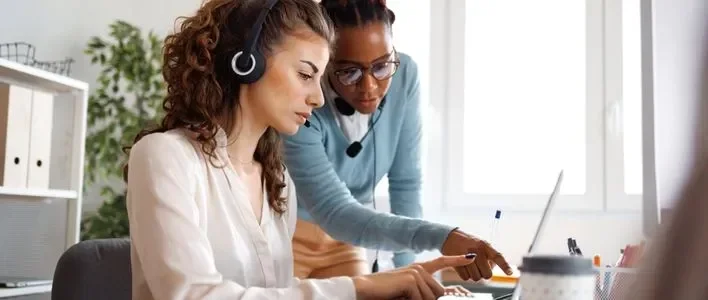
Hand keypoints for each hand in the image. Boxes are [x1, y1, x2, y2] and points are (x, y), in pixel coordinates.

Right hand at [353, 254, 475, 299]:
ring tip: (400, 296)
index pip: (440, 262)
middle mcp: (419, 268)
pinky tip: (398, 296)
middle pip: (438, 292)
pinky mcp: (412, 280)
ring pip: (431, 298)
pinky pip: (421, 299)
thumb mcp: (407, 292)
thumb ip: (422, 291)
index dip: (456, 260)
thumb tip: (439, 295)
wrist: (365, 289)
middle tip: (407, 296)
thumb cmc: (384, 293)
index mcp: (418, 268)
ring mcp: (416, 273)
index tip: (469, 257)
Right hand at [441, 229, 512, 280]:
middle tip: (480, 267)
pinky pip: (466, 278)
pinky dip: (466, 275)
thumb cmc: (468, 242)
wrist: (449, 236)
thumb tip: (492, 269)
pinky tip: (464, 267)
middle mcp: (476, 251)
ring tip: (471, 265)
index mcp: (484, 245)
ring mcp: (466, 257)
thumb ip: (489, 255)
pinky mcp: (457, 263)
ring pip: (476, 278)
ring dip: (474, 274)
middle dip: (484, 273)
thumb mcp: (481, 244)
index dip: (504, 266)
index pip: (497, 256)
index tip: (510, 273)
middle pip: (487, 274)